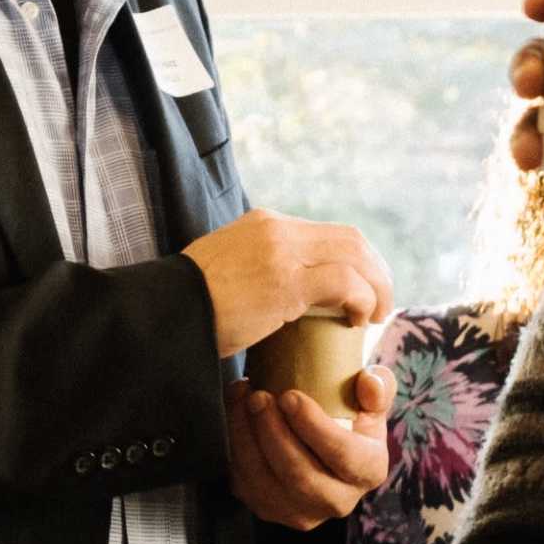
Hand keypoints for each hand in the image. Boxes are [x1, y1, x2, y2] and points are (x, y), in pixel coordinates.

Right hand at [183, 210, 395, 354]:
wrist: (162, 311)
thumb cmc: (189, 306)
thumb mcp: (228, 273)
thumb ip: (259, 271)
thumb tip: (287, 300)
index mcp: (263, 223)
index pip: (328, 233)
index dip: (356, 262)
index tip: (362, 291)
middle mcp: (276, 228)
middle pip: (350, 238)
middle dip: (375, 271)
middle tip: (380, 305)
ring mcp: (281, 250)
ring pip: (355, 255)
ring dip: (376, 286)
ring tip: (375, 316)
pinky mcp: (284, 281)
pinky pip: (344, 282)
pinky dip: (362, 300)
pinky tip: (358, 321)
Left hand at [224, 368, 392, 529]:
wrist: (321, 444)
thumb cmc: (347, 418)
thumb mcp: (369, 400)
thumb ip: (378, 387)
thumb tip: (368, 382)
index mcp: (368, 471)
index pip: (343, 456)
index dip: (314, 427)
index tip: (289, 395)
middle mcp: (338, 501)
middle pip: (299, 474)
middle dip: (273, 432)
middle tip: (258, 396)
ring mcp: (301, 512)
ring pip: (265, 482)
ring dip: (247, 438)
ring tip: (242, 399)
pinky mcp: (269, 510)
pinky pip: (244, 484)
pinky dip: (235, 448)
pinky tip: (235, 416)